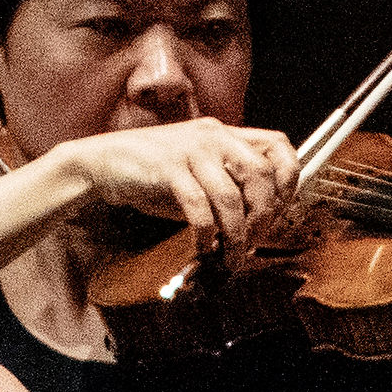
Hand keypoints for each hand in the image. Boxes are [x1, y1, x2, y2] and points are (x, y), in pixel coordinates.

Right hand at [60, 120, 295, 255]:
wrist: (102, 163)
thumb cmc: (152, 173)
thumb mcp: (198, 172)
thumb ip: (228, 187)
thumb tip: (258, 223)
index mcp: (225, 134)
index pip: (277, 145)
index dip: (288, 179)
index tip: (279, 209)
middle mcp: (213, 136)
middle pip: (262, 172)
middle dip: (264, 214)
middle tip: (254, 240)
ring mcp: (190, 150)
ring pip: (231, 196)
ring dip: (235, 235)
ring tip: (229, 256)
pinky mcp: (167, 168)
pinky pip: (199, 207)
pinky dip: (206, 234)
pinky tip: (203, 247)